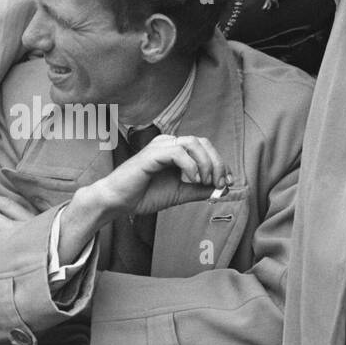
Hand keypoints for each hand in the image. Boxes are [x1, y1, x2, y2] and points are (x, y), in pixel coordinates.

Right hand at [93, 134, 230, 218]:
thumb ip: (201, 190)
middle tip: (219, 183)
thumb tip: (224, 189)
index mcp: (175, 150)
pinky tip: (191, 180)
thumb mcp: (181, 193)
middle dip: (217, 163)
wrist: (119, 202)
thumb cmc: (145, 195)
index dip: (220, 163)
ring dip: (206, 163)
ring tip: (204, 182)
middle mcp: (168, 143)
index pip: (205, 148)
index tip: (226, 182)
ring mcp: (159, 146)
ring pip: (193, 143)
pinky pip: (178, 152)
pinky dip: (190, 166)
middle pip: (203, 142)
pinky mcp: (151, 154)